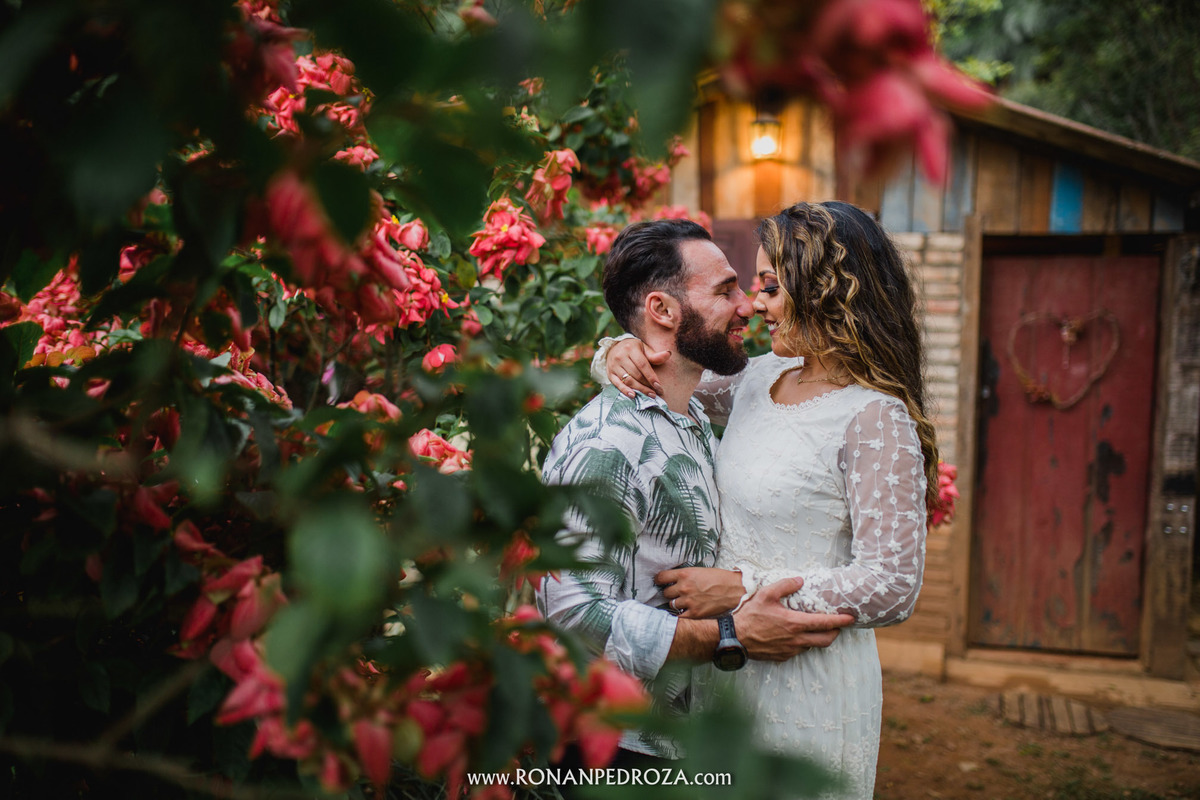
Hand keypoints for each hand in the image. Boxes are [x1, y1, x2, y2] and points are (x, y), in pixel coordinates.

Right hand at [609, 338, 668, 398]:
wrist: (614, 347)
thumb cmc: (633, 349)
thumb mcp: (644, 348)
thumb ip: (655, 355)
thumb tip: (668, 354)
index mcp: (631, 348)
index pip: (643, 365)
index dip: (651, 377)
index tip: (659, 386)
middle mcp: (620, 356)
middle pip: (636, 374)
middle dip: (647, 385)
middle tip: (656, 393)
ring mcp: (614, 365)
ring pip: (628, 380)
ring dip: (639, 389)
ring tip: (649, 395)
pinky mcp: (610, 373)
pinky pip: (617, 384)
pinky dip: (625, 391)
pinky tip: (633, 396)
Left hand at [656, 567, 743, 617]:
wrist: (735, 590)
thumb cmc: (720, 578)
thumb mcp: (700, 571)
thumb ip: (686, 575)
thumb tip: (674, 580)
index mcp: (685, 574)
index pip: (661, 577)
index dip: (659, 580)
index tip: (660, 582)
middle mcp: (684, 588)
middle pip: (666, 592)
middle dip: (670, 592)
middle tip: (677, 592)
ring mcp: (688, 601)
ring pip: (671, 604)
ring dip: (676, 603)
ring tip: (684, 601)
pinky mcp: (694, 613)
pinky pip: (679, 616)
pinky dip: (681, 614)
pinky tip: (686, 611)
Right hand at [733, 577, 853, 660]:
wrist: (735, 639)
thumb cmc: (750, 616)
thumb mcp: (766, 594)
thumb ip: (785, 585)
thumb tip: (800, 580)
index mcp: (794, 623)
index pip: (824, 623)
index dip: (840, 621)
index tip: (850, 618)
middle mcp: (796, 639)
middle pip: (825, 640)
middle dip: (835, 633)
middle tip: (837, 626)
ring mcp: (790, 650)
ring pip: (812, 646)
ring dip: (818, 638)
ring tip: (816, 628)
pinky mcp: (783, 657)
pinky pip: (799, 651)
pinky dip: (803, 643)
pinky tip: (796, 636)